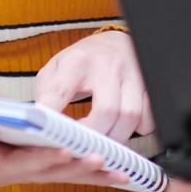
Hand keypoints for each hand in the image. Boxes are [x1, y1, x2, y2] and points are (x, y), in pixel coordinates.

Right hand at [0, 116, 129, 191]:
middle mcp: (2, 168)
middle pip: (27, 163)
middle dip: (49, 157)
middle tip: (68, 151)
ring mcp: (21, 171)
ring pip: (55, 170)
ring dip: (80, 168)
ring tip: (105, 162)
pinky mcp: (35, 172)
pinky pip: (67, 174)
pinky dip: (93, 172)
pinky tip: (119, 172)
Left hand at [34, 30, 153, 142]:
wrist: (113, 42)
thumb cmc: (81, 61)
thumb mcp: (56, 68)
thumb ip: (47, 93)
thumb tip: (41, 123)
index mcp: (77, 61)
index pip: (61, 91)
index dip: (53, 115)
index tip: (49, 134)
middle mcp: (107, 66)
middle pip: (106, 110)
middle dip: (94, 136)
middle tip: (83, 148)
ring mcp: (132, 75)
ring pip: (130, 117)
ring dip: (116, 138)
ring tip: (103, 144)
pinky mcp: (149, 86)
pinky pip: (149, 118)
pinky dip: (138, 130)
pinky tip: (124, 129)